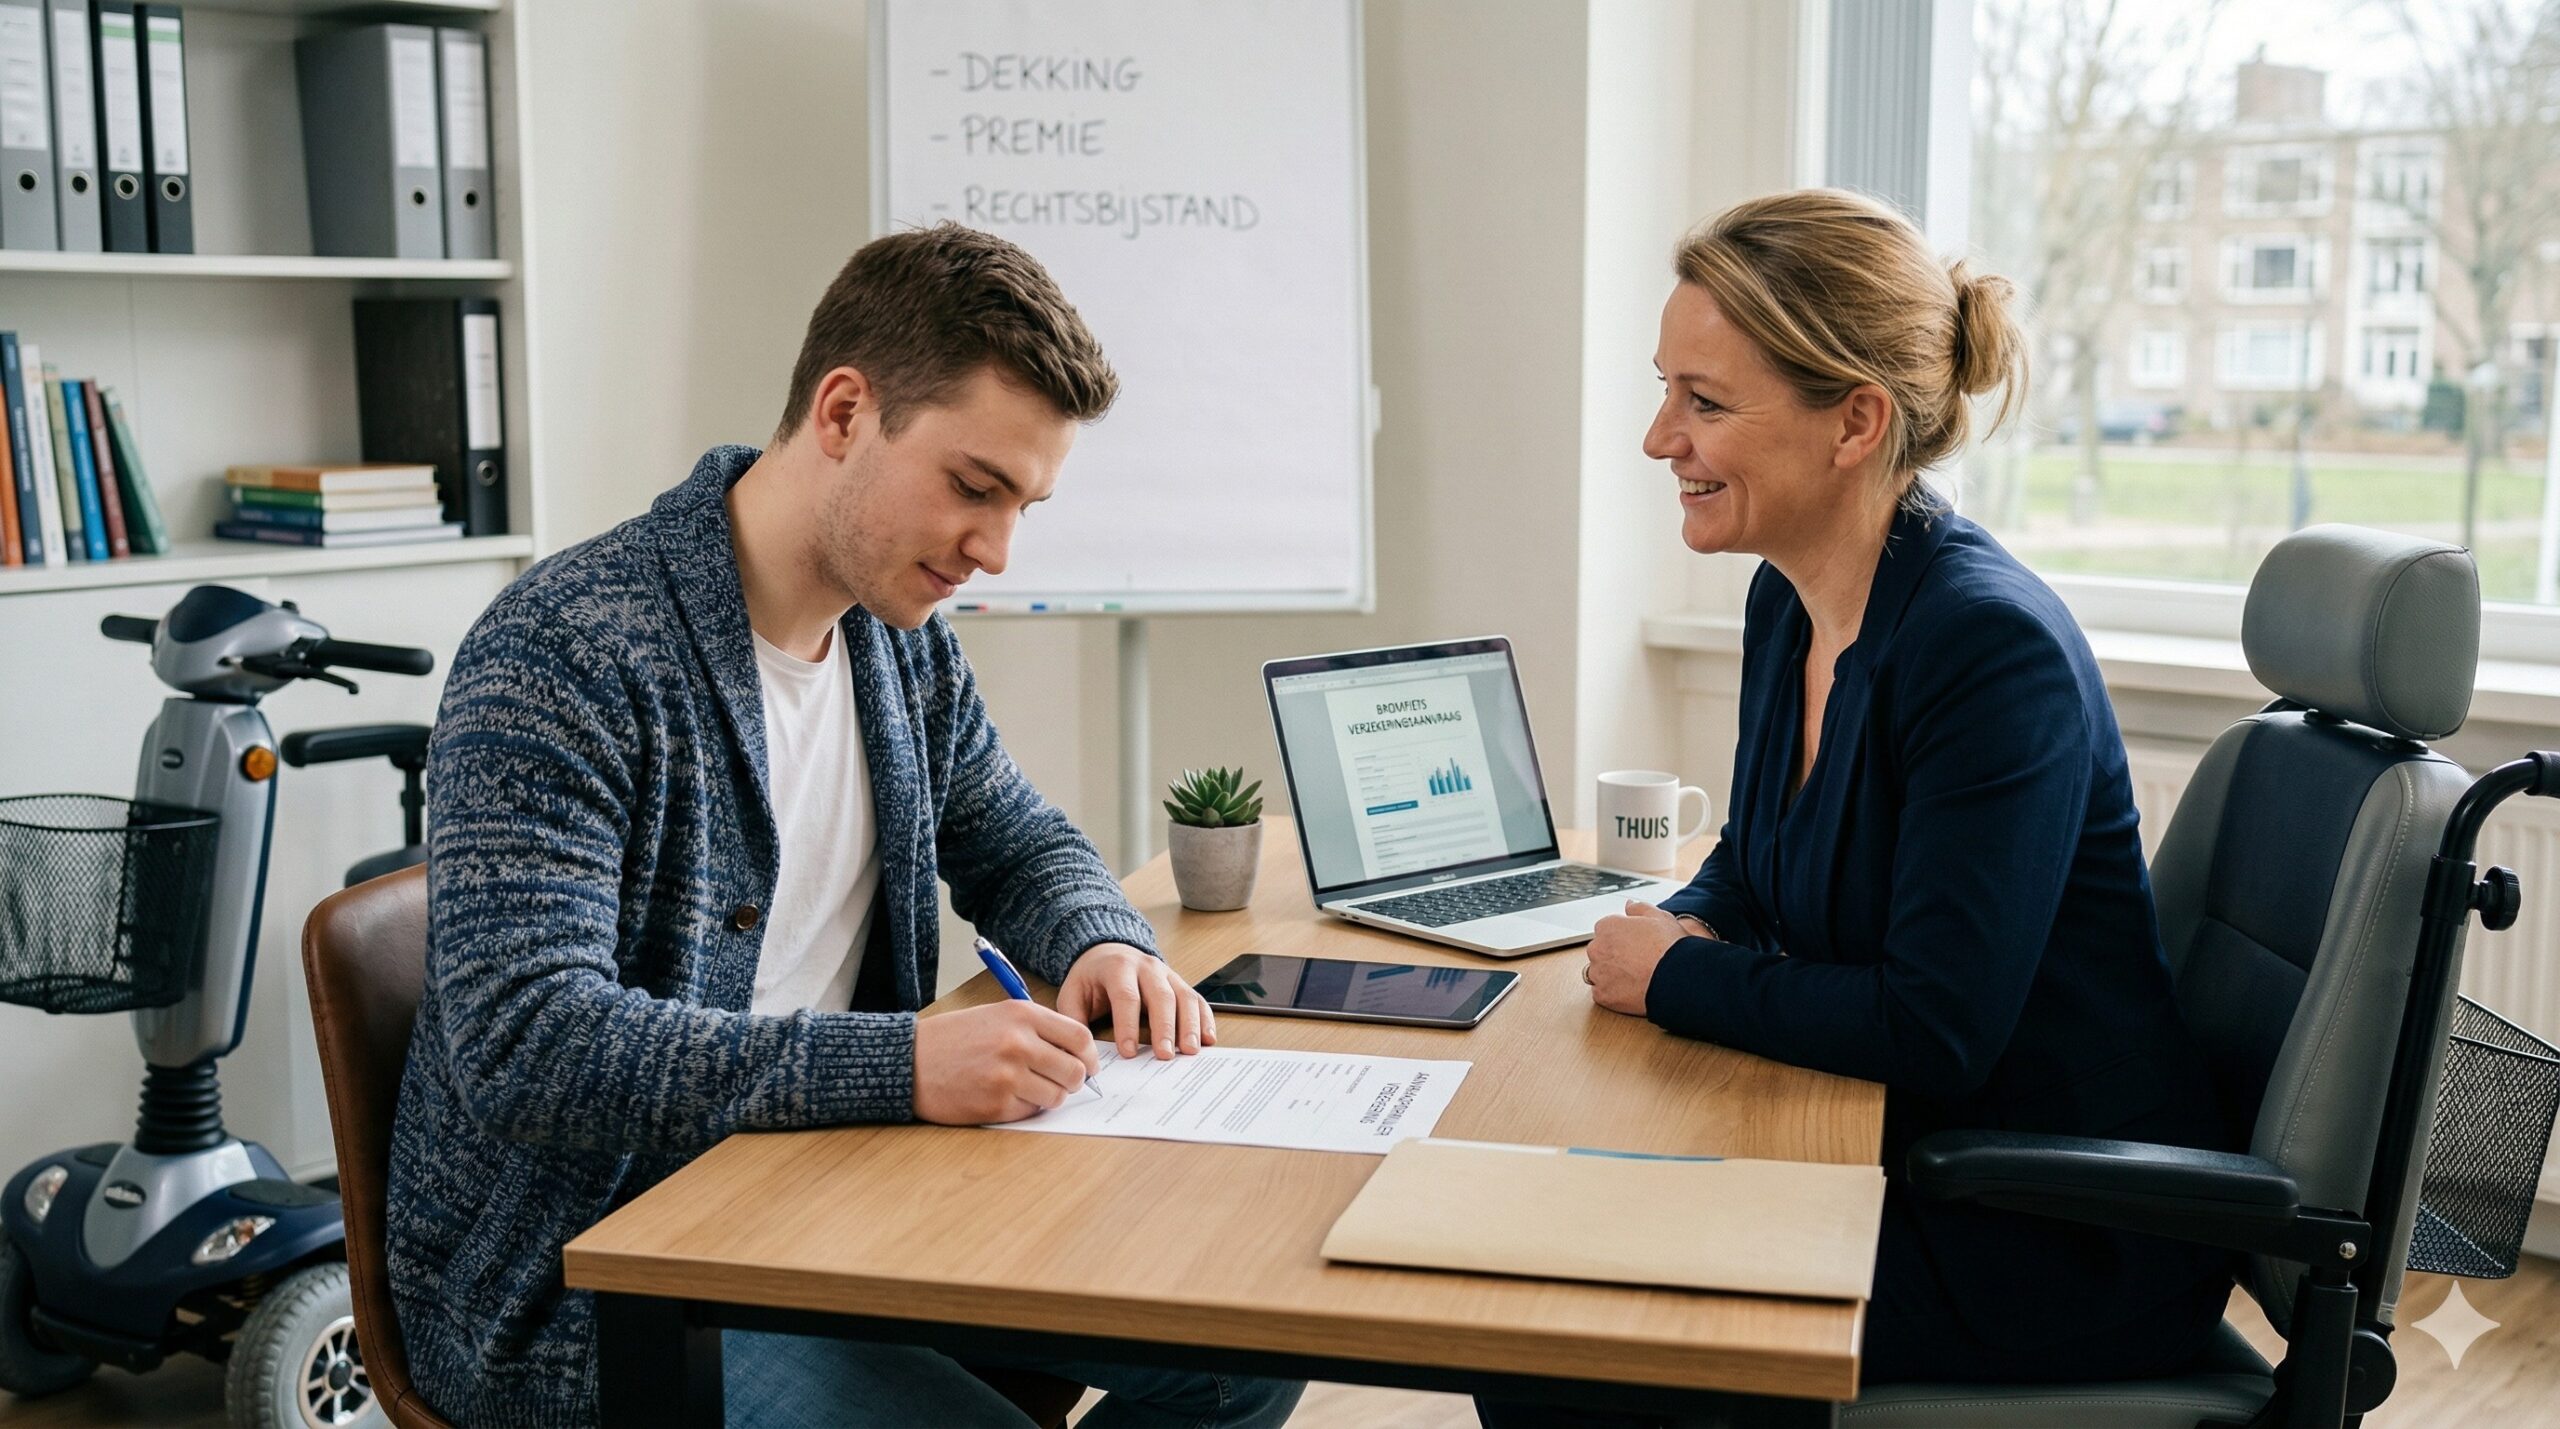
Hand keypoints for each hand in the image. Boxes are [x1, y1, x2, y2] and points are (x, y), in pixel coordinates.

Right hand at [912, 1001, 1100, 1123]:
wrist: (909, 1060)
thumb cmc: (954, 1038)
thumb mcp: (997, 1015)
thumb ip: (1038, 1030)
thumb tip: (1078, 1055)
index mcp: (1022, 1015)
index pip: (1080, 1037)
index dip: (1090, 1056)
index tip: (1087, 1065)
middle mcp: (1019, 1043)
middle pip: (1075, 1071)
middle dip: (1073, 1080)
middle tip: (1060, 1082)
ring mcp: (1007, 1076)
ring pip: (1057, 1096)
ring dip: (1049, 1096)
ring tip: (1028, 1089)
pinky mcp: (996, 1105)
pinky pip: (1031, 1111)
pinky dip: (1025, 1107)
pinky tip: (1005, 1096)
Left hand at [1056, 942, 1215, 1059]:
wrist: (1108, 953)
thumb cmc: (1091, 979)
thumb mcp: (1072, 994)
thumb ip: (1074, 1021)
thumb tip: (1079, 1053)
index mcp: (1118, 967)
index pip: (1126, 996)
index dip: (1128, 1025)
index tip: (1129, 1052)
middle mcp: (1147, 967)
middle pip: (1161, 996)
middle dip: (1164, 1027)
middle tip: (1165, 1055)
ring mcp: (1167, 974)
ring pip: (1184, 997)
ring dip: (1190, 1025)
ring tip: (1190, 1050)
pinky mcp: (1180, 983)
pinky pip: (1197, 999)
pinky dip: (1205, 1019)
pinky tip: (1208, 1038)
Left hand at [1585, 901, 1686, 1016]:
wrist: (1678, 977)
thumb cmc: (1670, 946)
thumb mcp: (1659, 917)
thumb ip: (1639, 908)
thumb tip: (1628, 905)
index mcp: (1607, 926)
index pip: (1606, 930)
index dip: (1624, 938)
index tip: (1637, 945)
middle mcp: (1597, 948)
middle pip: (1601, 951)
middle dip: (1614, 955)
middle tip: (1638, 962)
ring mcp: (1598, 973)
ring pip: (1599, 973)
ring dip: (1611, 974)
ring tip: (1635, 977)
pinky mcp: (1603, 995)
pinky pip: (1602, 993)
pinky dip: (1613, 993)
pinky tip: (1631, 990)